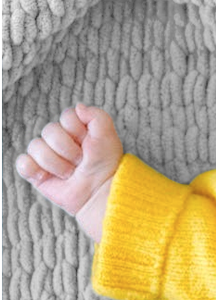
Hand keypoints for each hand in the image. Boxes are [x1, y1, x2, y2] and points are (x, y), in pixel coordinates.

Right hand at [16, 104, 122, 241]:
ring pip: (36, 147)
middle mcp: (59, 139)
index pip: (67, 116)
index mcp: (76, 128)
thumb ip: (97, 116)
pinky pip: (23, 162)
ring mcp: (46, 155)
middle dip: (69, 149)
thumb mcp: (108, 136)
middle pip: (50, 130)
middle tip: (81, 161)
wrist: (99, 191)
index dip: (78, 131)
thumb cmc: (105, 165)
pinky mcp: (35, 171)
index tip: (90, 143)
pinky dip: (34, 169)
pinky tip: (48, 176)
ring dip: (58, 163)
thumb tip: (78, 107)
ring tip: (71, 172)